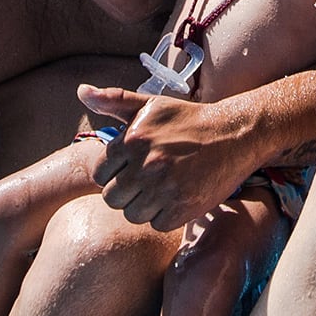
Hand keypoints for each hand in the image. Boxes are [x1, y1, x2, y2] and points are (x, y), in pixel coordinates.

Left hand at [80, 85, 256, 230]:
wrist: (234, 134)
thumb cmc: (188, 119)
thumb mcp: (150, 106)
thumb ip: (113, 100)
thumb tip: (81, 92)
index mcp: (131, 141)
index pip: (99, 174)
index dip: (113, 173)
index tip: (130, 168)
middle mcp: (145, 165)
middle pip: (112, 199)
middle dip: (125, 192)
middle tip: (145, 181)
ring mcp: (164, 189)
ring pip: (132, 214)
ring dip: (144, 206)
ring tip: (160, 189)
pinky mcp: (183, 208)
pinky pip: (157, 224)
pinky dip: (164, 216)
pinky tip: (176, 198)